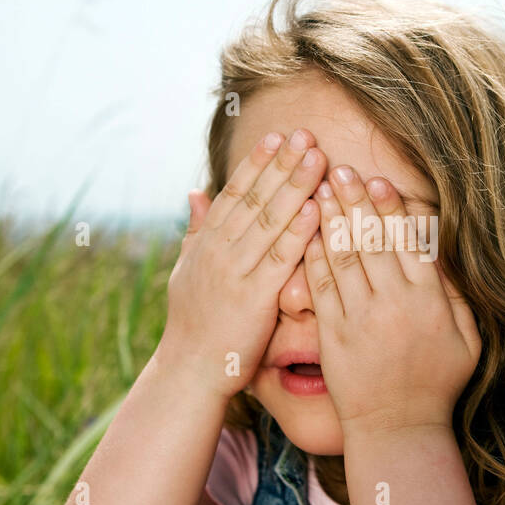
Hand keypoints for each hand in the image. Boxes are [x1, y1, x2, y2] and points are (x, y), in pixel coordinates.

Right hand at [159, 129, 326, 398]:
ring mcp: (236, 272)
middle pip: (256, 198)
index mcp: (206, 243)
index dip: (257, 162)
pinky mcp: (254, 298)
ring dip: (295, 186)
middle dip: (282, 163)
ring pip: (270, 220)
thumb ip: (195, 230)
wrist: (189, 370)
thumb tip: (195, 192)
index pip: (235, 193)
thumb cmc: (192, 323)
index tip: (277, 135)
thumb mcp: (186, 270)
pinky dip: (299, 231)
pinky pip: (280, 258)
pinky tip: (318, 208)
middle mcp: (219, 251)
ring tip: (317, 157)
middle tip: (306, 134)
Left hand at [304, 165, 480, 439]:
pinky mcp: (333, 335)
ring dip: (330, 221)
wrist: (397, 429)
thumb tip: (440, 254)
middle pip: (371, 242)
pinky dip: (313, 258)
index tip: (378, 181)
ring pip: (343, 259)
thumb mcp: (467, 340)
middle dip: (354, 202)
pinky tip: (307, 233)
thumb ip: (454, 296)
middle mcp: (393, 306)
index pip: (408, 243)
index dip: (391, 210)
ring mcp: (360, 320)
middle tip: (340, 170)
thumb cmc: (437, 384)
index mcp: (428, 302)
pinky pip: (321, 288)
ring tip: (319, 190)